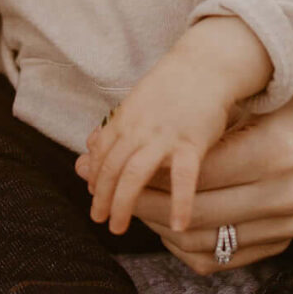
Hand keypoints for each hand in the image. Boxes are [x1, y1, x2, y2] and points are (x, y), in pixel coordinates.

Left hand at [82, 55, 233, 238]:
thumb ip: (113, 126)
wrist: (203, 66)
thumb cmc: (171, 87)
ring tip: (118, 227)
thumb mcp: (135, 103)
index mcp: (124, 119)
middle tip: (99, 219)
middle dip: (102, 197)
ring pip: (134, 175)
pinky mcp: (191, 143)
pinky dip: (180, 203)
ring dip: (123, 204)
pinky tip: (177, 225)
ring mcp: (163, 137)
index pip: (101, 154)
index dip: (94, 177)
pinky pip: (183, 178)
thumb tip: (88, 147)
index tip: (94, 195)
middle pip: (111, 168)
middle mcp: (138, 129)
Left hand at [127, 59, 292, 270]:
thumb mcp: (249, 100)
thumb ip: (199, 128)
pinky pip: (221, 259)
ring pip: (203, 242)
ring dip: (160, 228)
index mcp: (277, 152)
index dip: (150, 175)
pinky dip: (185, 246)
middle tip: (117, 192)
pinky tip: (167, 223)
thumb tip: (125, 148)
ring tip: (138, 205)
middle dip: (146, 205)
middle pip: (195, 214)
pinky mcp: (284, 240)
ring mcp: (289, 223)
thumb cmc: (286, 95)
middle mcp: (286, 194)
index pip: (194, 176)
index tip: (120, 166)